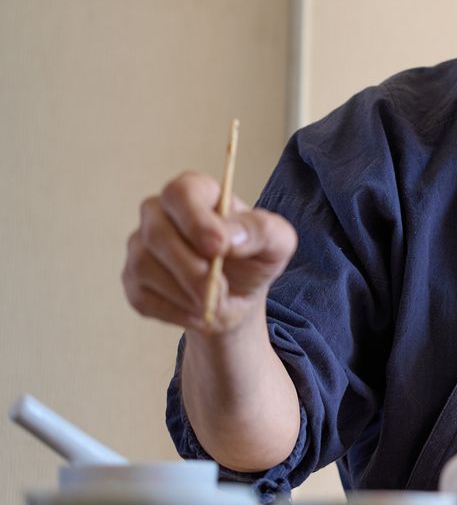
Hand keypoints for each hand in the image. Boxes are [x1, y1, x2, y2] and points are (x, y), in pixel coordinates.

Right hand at [122, 171, 296, 332]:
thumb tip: (228, 237)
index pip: (181, 192)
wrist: (239, 296)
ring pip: (145, 266)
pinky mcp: (133, 281)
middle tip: (217, 289)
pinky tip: (198, 311)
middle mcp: (161, 213)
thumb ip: (261, 230)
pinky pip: (142, 297)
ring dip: (184, 292)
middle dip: (190, 267)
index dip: (195, 220)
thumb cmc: (255, 257)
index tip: (218, 248)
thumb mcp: (276, 242)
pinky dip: (174, 311)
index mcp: (197, 192)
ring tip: (214, 300)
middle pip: (157, 232)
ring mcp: (141, 246)